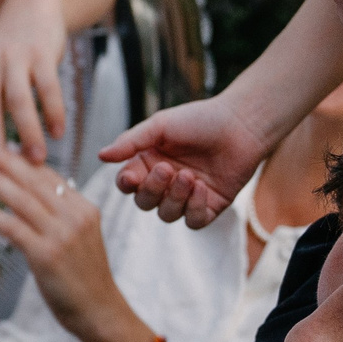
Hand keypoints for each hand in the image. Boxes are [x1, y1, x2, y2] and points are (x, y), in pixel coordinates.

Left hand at [0, 0, 69, 163]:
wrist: (29, 12)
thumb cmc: (4, 61)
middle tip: (8, 179)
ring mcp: (11, 58)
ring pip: (17, 103)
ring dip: (28, 135)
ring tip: (38, 161)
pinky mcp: (40, 53)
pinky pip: (48, 88)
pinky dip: (53, 113)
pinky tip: (59, 133)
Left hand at [0, 143, 135, 341]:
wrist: (100, 313)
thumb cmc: (85, 277)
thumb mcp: (81, 236)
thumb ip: (63, 212)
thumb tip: (43, 188)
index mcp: (84, 209)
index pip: (50, 176)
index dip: (25, 159)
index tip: (5, 145)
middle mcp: (76, 217)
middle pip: (35, 181)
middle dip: (8, 161)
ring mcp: (63, 236)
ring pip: (23, 200)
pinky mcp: (47, 256)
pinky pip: (16, 229)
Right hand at [102, 94, 273, 228]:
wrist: (241, 124)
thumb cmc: (200, 119)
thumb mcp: (160, 125)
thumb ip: (131, 142)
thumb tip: (100, 155)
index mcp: (149, 162)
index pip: (127, 184)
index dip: (126, 184)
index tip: (131, 175)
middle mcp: (165, 182)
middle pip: (145, 203)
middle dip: (153, 189)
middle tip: (167, 168)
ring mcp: (187, 197)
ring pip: (167, 215)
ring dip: (175, 197)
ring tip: (190, 175)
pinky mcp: (209, 207)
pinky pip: (193, 222)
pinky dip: (194, 207)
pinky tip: (203, 187)